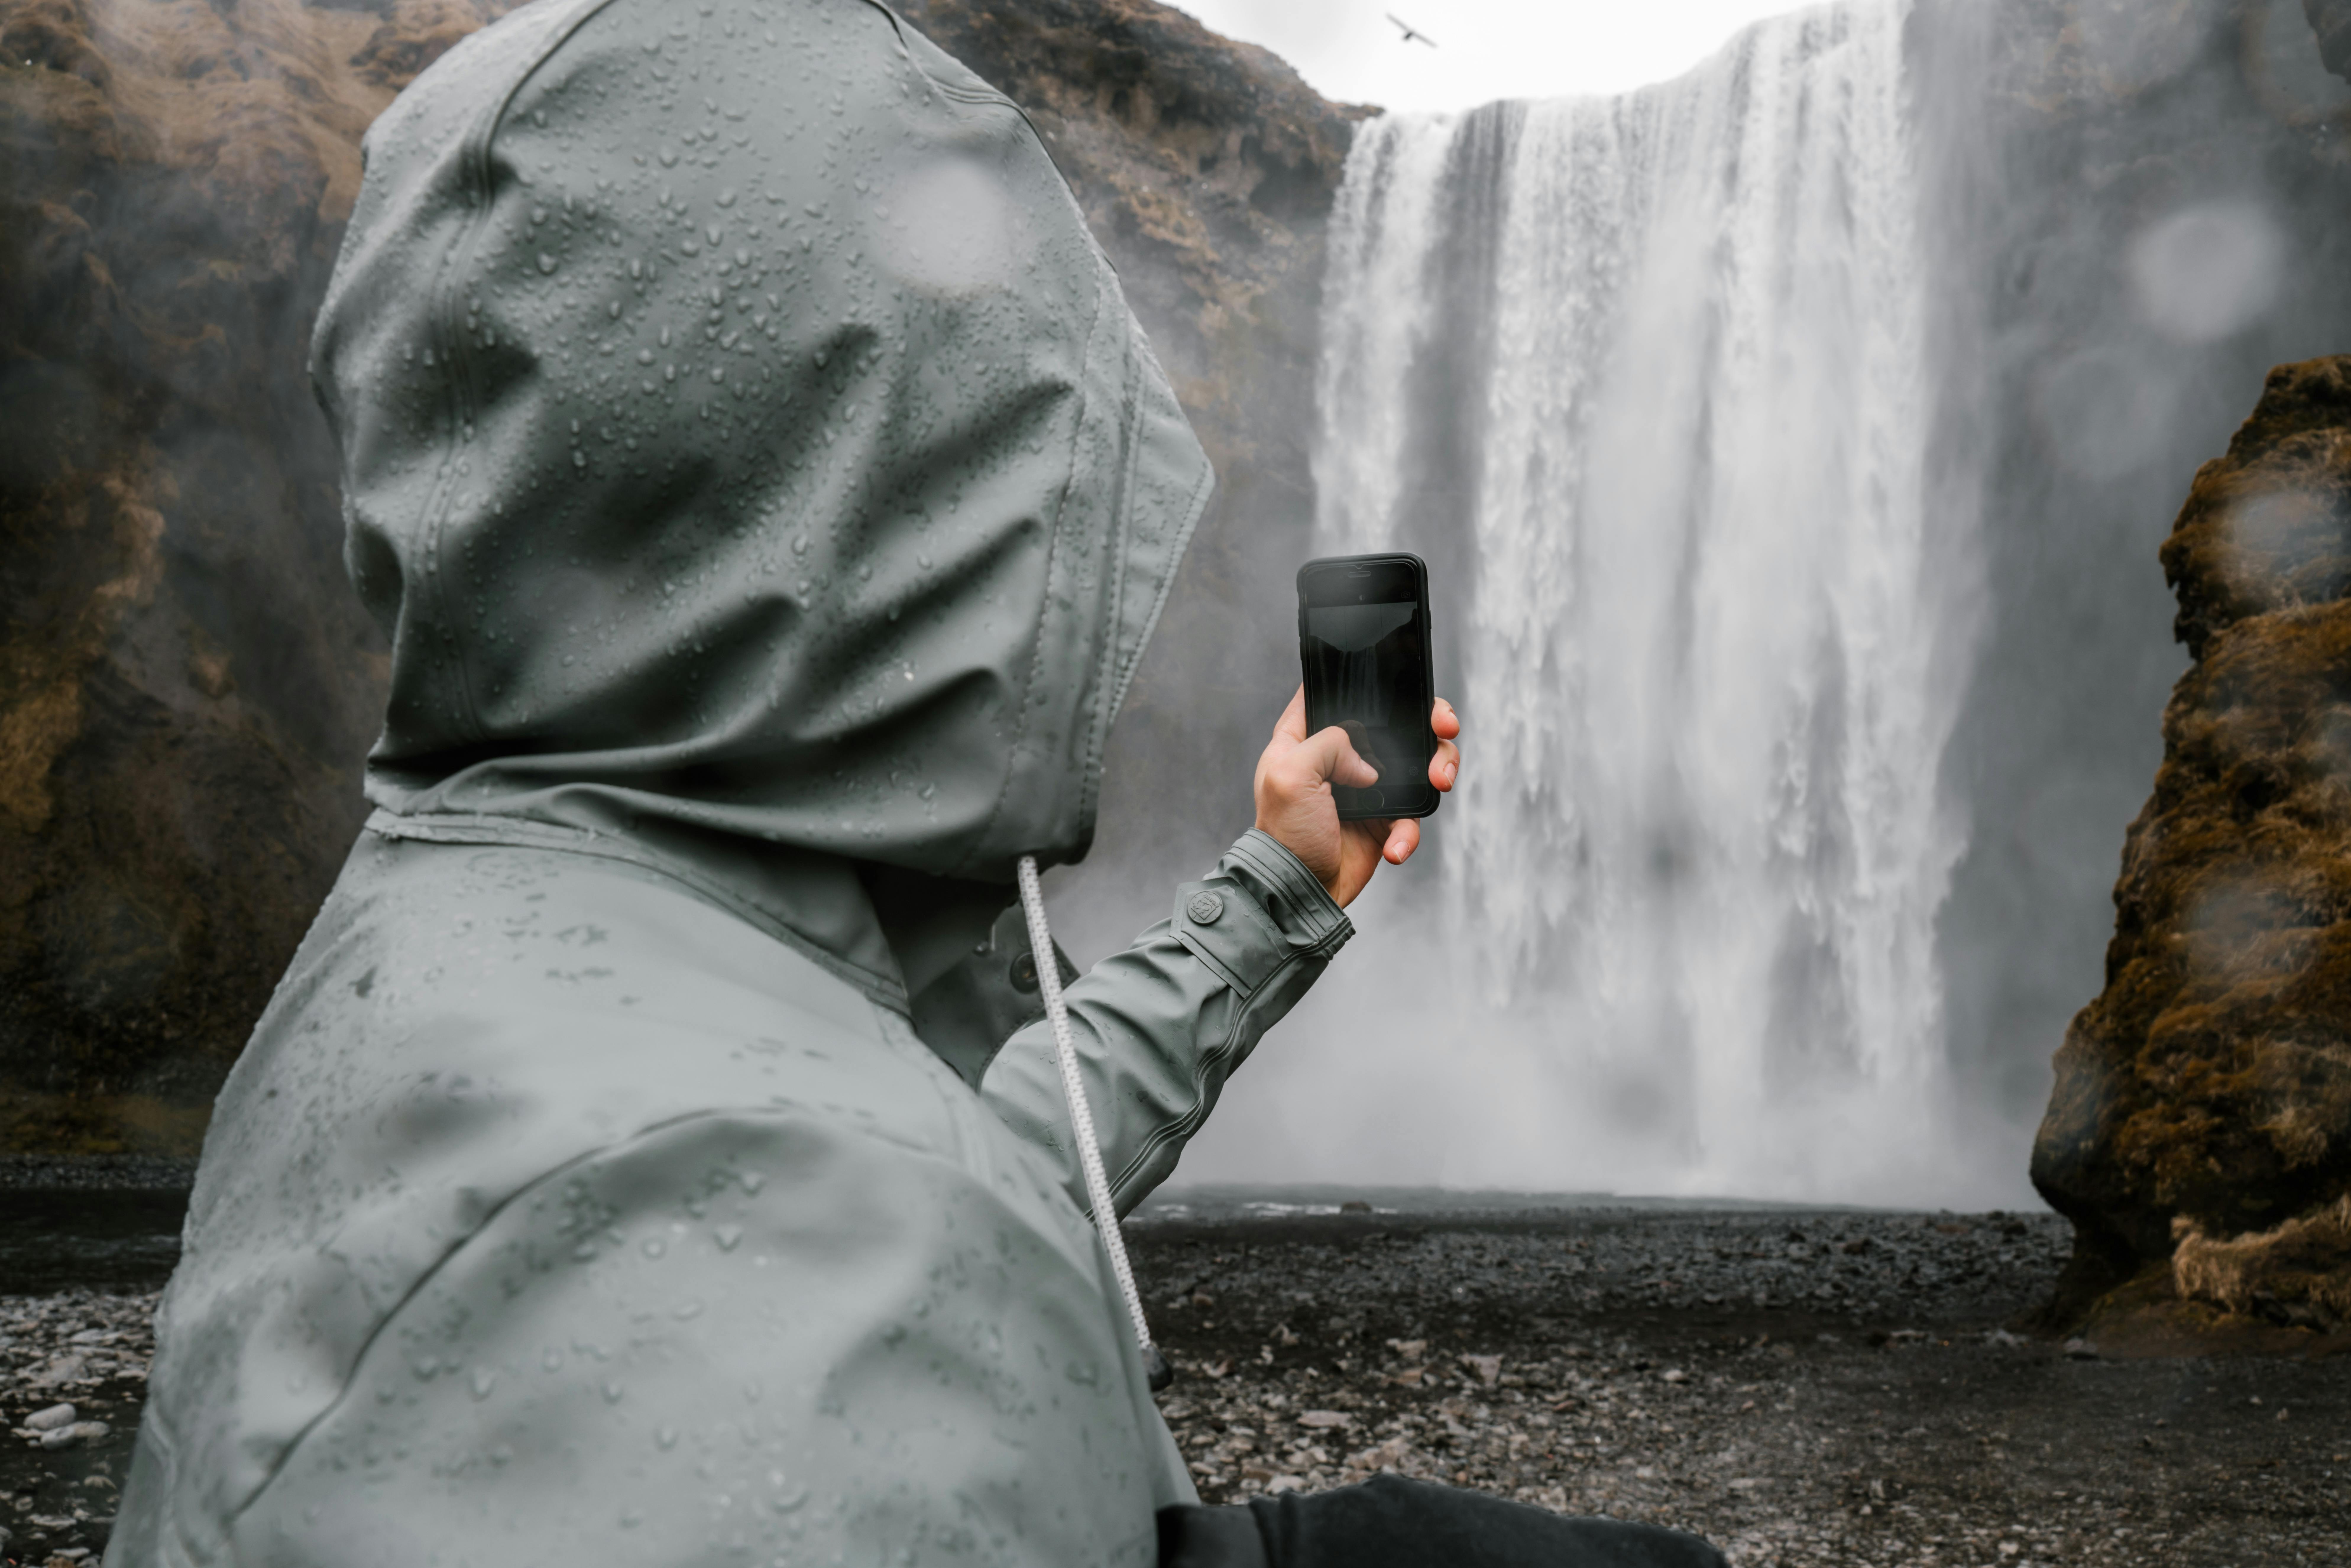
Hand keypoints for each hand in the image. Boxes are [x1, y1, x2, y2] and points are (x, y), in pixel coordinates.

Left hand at [1253, 687, 1461, 907]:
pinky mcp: (1384, 819)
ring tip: (1439, 783)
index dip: (1368, 682)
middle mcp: (1339, 757)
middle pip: (1394, 724)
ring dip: (1437, 768)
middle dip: (1428, 722)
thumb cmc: (1284, 833)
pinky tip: (1396, 845)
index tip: (1401, 684)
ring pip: (1417, 763)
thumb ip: (1326, 744)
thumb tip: (1367, 762)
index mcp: (1306, 737)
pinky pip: (1412, 815)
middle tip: (1445, 726)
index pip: (1336, 692)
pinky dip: (1410, 831)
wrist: (1299, 890)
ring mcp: (1366, 788)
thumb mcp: (1288, 775)